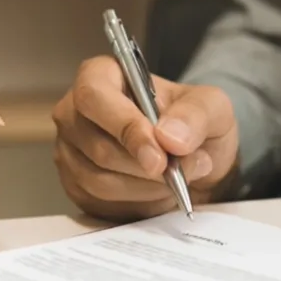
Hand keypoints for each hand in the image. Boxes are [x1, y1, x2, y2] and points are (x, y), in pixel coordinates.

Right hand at [53, 56, 238, 221]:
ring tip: (176, 178)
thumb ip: (196, 115)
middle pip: (100, 148)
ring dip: (146, 188)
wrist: (191, 159)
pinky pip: (100, 204)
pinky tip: (157, 192)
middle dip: (147, 167)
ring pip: (100, 181)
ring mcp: (69, 151)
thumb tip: (170, 137)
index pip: (96, 97)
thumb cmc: (192, 124)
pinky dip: (137, 204)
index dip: (126, 128)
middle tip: (185, 170)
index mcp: (100, 76)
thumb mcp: (212, 107)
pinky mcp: (74, 186)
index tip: (159, 157)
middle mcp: (74, 112)